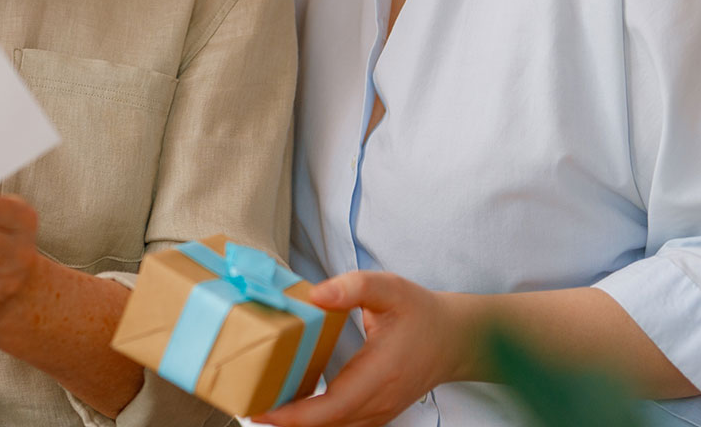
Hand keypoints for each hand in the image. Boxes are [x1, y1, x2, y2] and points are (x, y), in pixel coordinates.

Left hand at [259, 272, 473, 426]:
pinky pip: (340, 426)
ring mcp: (379, 413)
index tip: (261, 409)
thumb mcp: (391, 289)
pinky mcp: (376, 414)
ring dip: (297, 423)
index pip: (331, 408)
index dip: (294, 416)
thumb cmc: (421, 313)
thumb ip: (354, 287)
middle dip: (283, 421)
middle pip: (325, 426)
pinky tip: (289, 405)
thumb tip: (315, 294)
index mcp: (379, 375)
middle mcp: (378, 403)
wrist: (456, 340)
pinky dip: (313, 421)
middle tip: (244, 400)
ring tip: (260, 402)